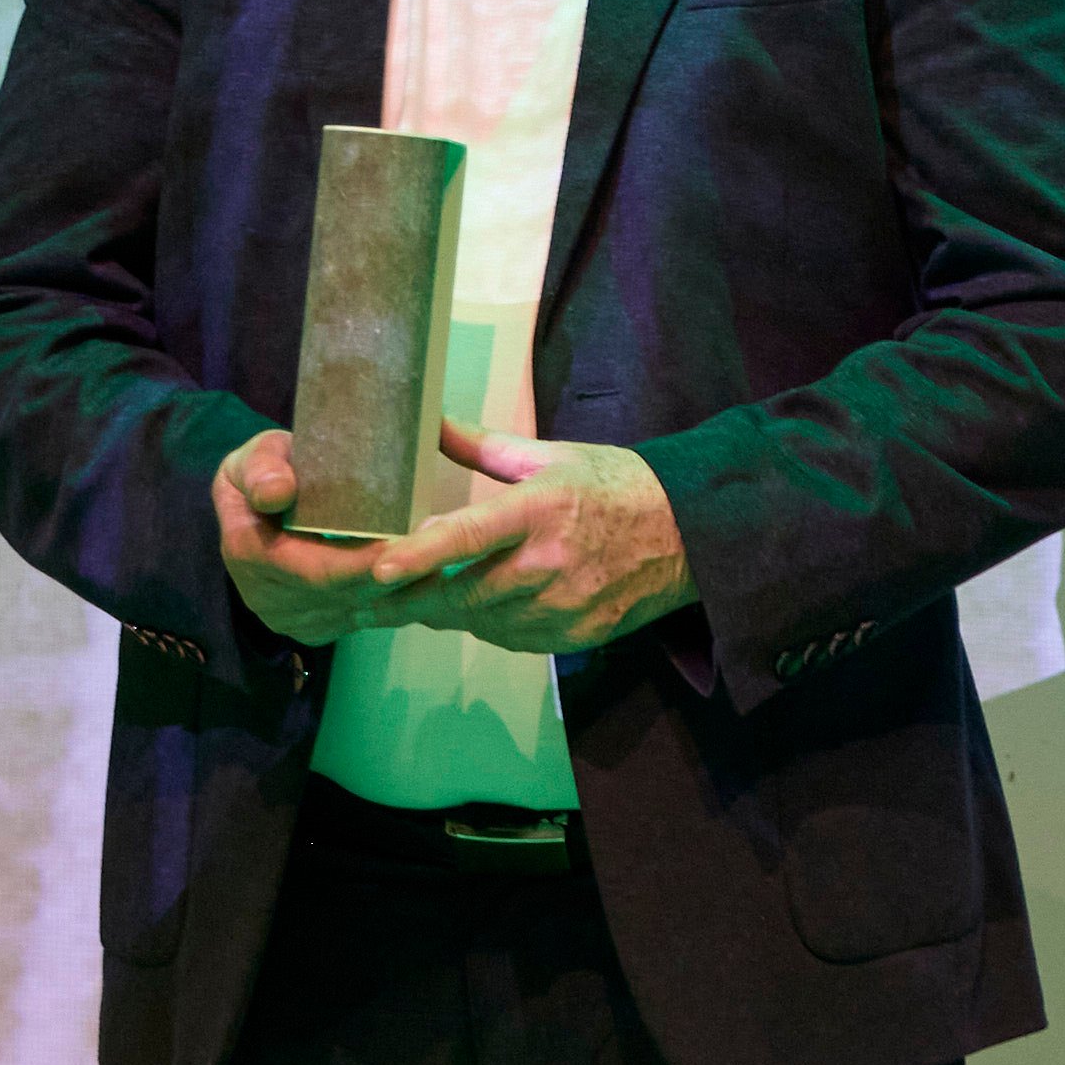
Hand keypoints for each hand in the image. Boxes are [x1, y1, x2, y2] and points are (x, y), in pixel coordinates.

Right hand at [215, 427, 459, 647]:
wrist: (262, 506)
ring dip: (405, 594)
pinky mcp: (313, 628)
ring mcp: (288, 619)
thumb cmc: (270, 469)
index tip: (412, 543)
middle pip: (345, 595)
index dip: (366, 562)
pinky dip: (398, 605)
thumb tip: (276, 493)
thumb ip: (263, 467)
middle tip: (446, 551)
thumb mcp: (259, 454)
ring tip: (446, 563)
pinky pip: (363, 622)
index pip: (318, 569)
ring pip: (360, 613)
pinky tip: (429, 583)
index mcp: (248, 550)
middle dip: (397, 576)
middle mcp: (264, 596)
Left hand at [359, 421, 698, 653]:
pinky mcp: (575, 636)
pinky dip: (490, 624)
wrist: (691, 534)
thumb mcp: (552, 456)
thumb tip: (430, 424)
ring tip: (436, 593)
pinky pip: (510, 639)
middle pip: (461, 595)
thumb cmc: (616, 486)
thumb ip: (484, 446)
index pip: (470, 535)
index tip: (380, 569)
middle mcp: (551, 563)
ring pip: (480, 622)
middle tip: (374, 596)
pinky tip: (491, 604)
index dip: (421, 555)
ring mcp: (565, 607)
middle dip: (414, 597)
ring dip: (453, 610)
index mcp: (542, 508)